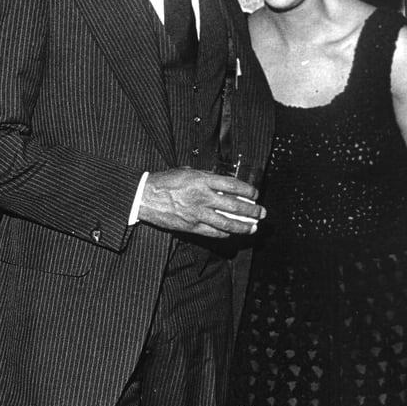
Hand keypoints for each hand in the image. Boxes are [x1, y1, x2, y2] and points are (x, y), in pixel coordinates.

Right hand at [138, 167, 265, 237]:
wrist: (144, 197)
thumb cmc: (165, 182)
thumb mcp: (188, 172)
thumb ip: (206, 177)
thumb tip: (222, 182)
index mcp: (202, 180)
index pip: (232, 185)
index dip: (248, 191)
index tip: (255, 194)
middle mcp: (202, 197)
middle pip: (234, 206)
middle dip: (251, 211)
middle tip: (262, 213)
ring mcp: (197, 214)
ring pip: (226, 222)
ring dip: (243, 226)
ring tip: (253, 227)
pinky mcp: (190, 227)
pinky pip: (213, 232)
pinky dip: (225, 233)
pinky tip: (232, 233)